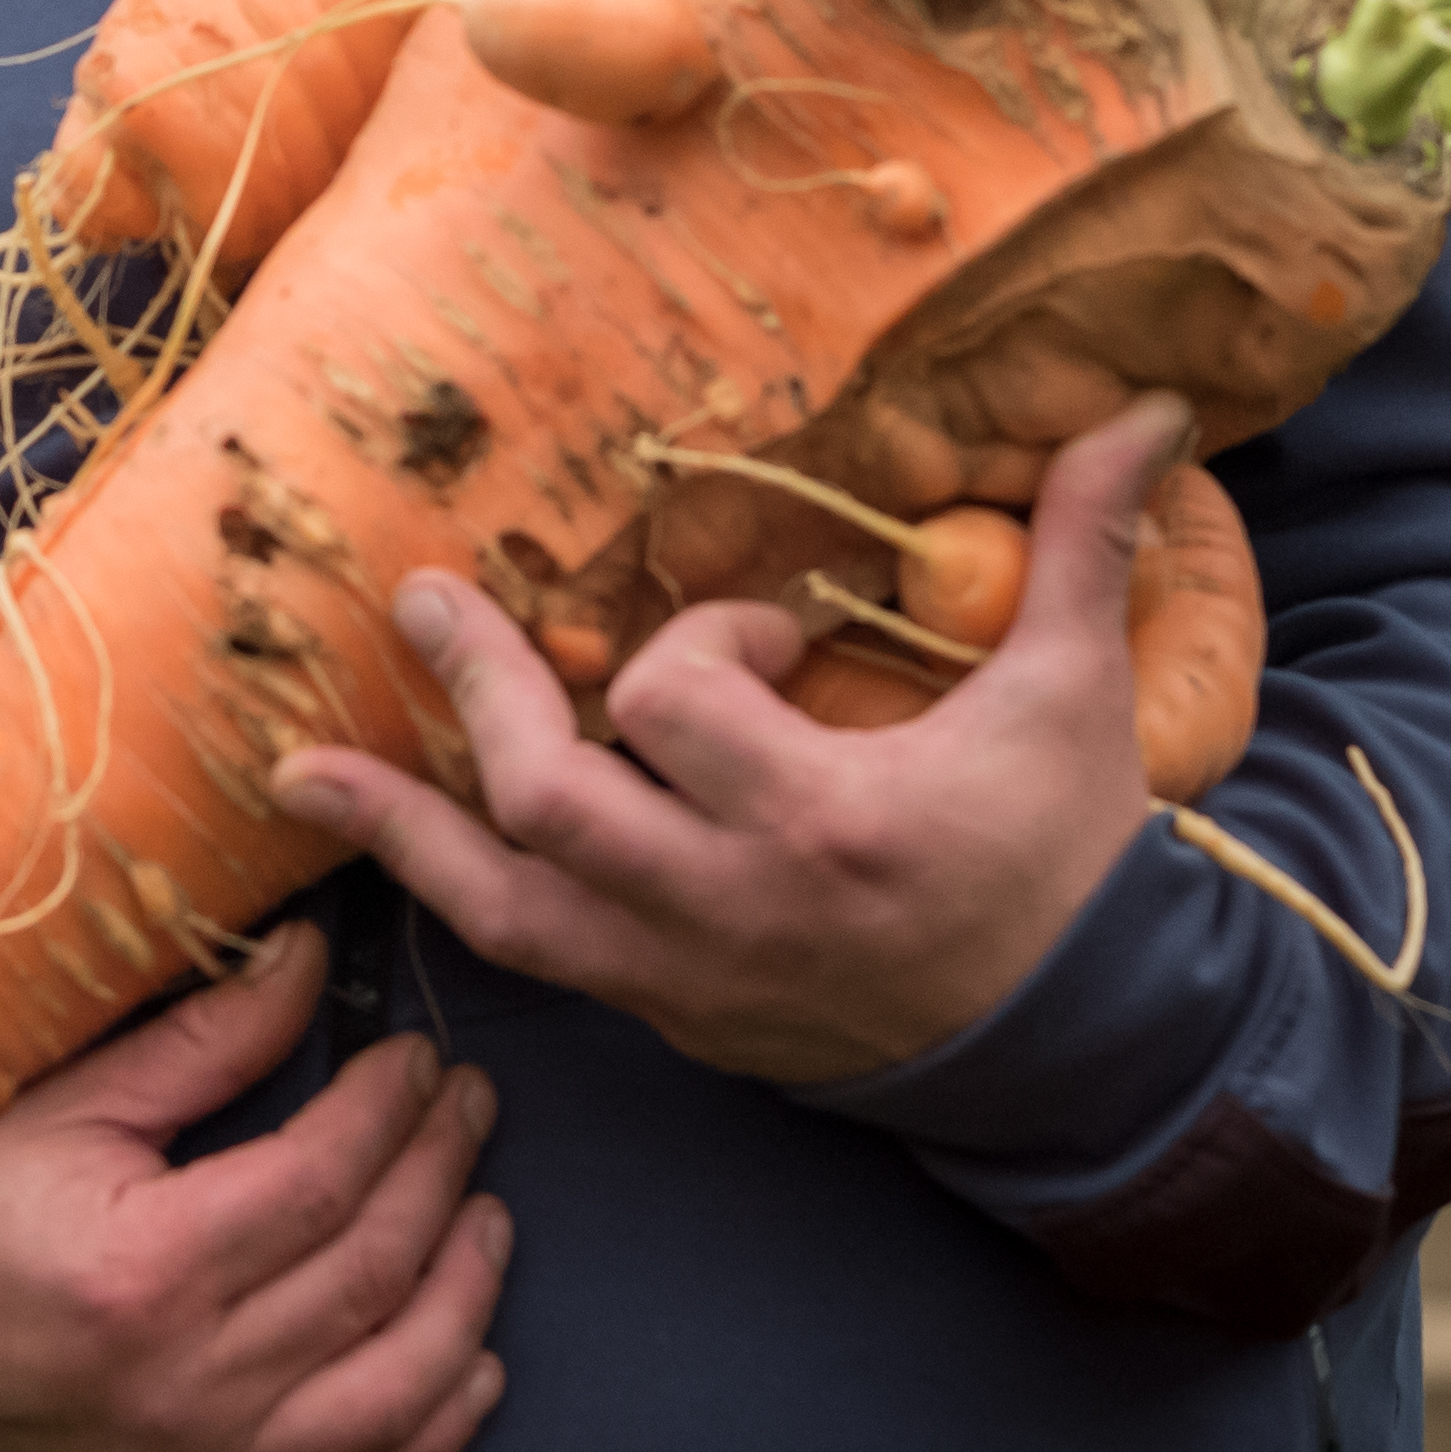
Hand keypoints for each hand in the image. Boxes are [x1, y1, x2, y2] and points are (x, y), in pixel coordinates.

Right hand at [0, 920, 511, 1451]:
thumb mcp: (58, 1111)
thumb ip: (198, 1042)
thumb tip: (311, 960)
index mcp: (147, 1270)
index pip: (324, 1180)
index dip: (391, 1110)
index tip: (416, 1057)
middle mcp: (191, 1384)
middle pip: (372, 1272)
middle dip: (442, 1175)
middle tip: (467, 1106)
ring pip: (394, 1391)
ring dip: (466, 1299)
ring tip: (488, 1216)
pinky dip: (434, 1439)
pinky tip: (475, 1370)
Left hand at [272, 396, 1196, 1086]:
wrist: (1078, 1047)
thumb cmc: (1069, 857)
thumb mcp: (1073, 700)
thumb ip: (1081, 547)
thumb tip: (1147, 403)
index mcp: (825, 821)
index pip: (682, 704)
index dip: (704, 642)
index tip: (761, 636)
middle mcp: (732, 908)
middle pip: (553, 801)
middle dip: (480, 691)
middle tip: (424, 597)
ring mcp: (690, 976)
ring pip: (505, 907)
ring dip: (401, 828)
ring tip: (303, 769)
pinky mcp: (673, 1016)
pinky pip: (530, 962)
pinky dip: (448, 898)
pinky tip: (375, 849)